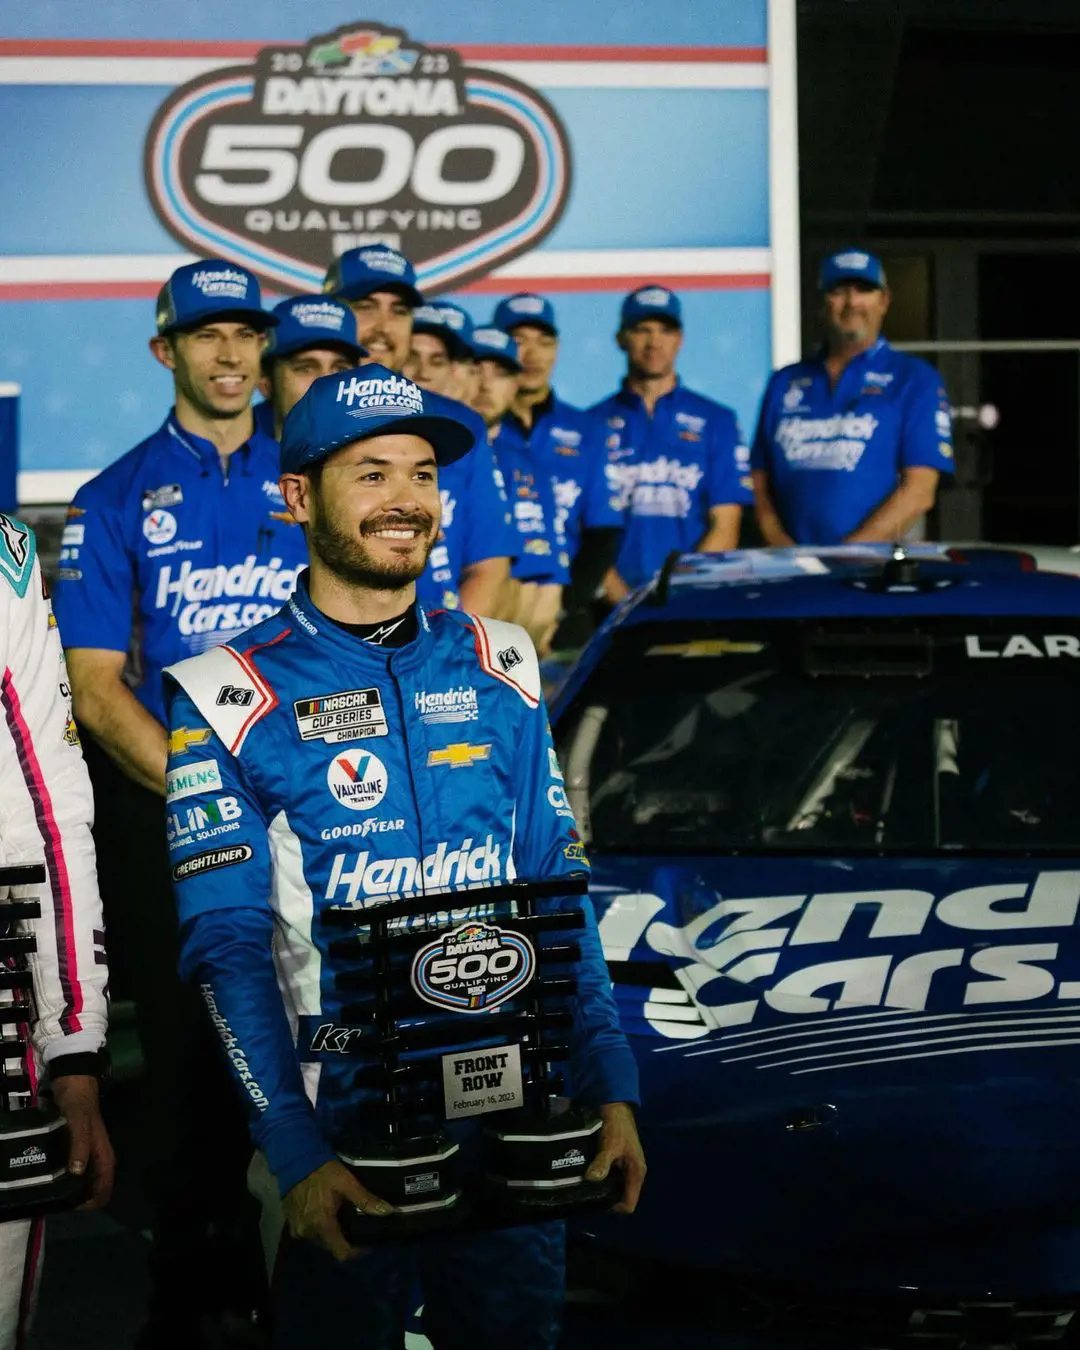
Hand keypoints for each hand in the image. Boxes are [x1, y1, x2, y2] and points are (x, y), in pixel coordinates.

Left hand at [51, 1074, 114, 1209]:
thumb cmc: (80, 1107)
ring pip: (85, 1182)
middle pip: (95, 1189)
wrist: (76, 1086)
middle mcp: (100, 1159)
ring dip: (74, 1189)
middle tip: (60, 1201)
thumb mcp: (78, 1127)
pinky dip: (68, 1178)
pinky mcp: (80, 1150)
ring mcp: (90, 1155)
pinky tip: (54, 1177)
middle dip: (80, 1199)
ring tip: (55, 1191)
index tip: (72, 1206)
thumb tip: (76, 1173)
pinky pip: (77, 1172)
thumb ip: (79, 1148)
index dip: (91, 1203)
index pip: (105, 1190)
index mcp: (105, 1157)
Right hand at [283, 1160, 392, 1261]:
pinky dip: (319, 1228)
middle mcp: (308, 1232)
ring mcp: (297, 1229)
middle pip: (331, 1247)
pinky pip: (309, 1233)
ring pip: (320, 1241)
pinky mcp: (291, 1223)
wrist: (295, 1160)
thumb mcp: (347, 1183)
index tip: (368, 1243)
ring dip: (331, 1234)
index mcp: (322, 1225)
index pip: (341, 1253)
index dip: (357, 1252)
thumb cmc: (323, 1172)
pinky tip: (327, 1214)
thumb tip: (389, 1211)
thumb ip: (366, 1199)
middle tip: (357, 1227)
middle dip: (345, 1240)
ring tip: (343, 1219)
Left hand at [587, 1101, 645, 1214]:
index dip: (614, 1208)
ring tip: (586, 1186)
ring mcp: (626, 1167)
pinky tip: (589, 1174)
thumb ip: (602, 1163)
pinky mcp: (618, 1160)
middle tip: (587, 1195)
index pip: (629, 1204)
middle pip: (621, 1197)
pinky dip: (601, 1177)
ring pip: (615, 1186)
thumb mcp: (610, 1145)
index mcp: (636, 1173)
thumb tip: (591, 1180)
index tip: (596, 1203)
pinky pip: (611, 1176)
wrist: (616, 1106)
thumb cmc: (617, 1126)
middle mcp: (633, 1173)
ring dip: (602, 1187)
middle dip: (606, 1198)